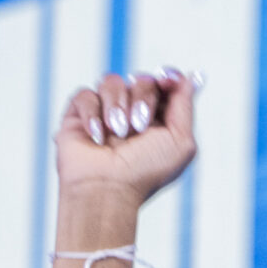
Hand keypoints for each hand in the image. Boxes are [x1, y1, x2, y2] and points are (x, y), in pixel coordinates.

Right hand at [55, 69, 198, 204]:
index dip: (168, 78)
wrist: (107, 189)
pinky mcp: (77, 116)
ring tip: (118, 133)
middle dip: (143, 99)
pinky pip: (85, 94)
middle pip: (141, 79)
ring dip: (117, 106)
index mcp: (158, 120)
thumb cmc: (146, 171)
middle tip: (138, 127)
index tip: (168, 80)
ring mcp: (104, 113)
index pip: (164, 84)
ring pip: (111, 81)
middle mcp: (131, 113)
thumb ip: (185, 106)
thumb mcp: (181, 142)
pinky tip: (97, 137)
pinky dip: (92, 114)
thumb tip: (188, 77)